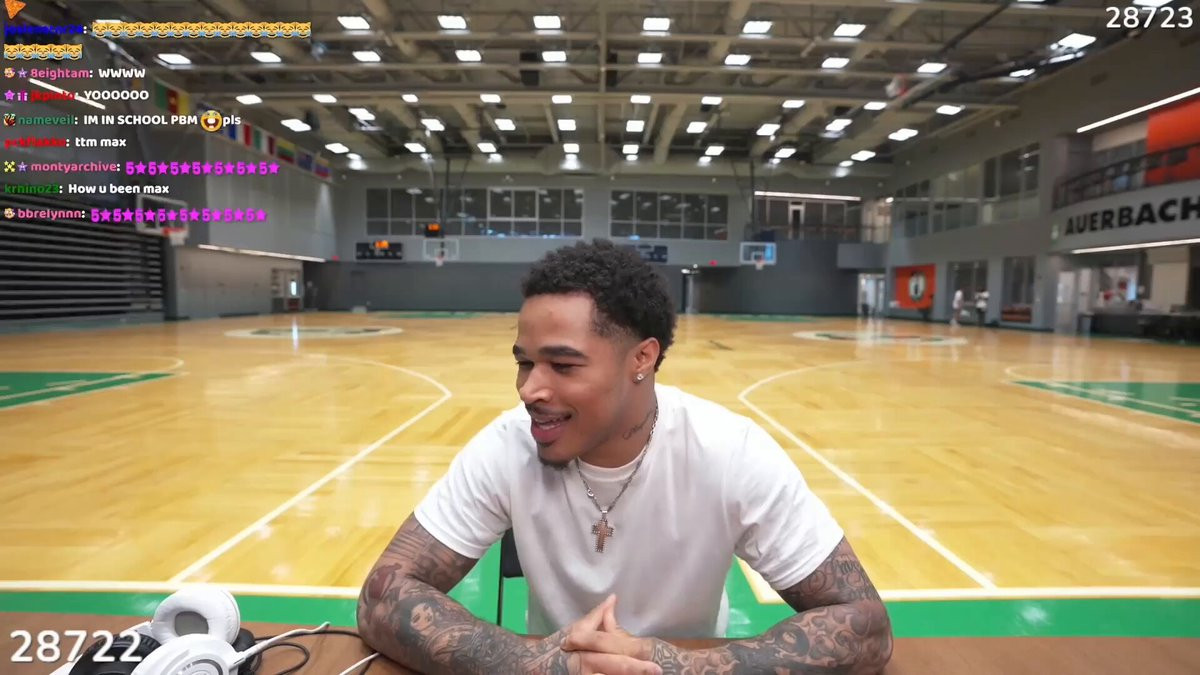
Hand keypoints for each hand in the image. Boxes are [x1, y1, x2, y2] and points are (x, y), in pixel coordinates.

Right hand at [536, 595, 660, 674]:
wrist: (532, 665)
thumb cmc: (557, 647)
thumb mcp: (575, 630)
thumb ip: (597, 618)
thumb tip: (613, 599)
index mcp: (585, 651)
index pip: (613, 654)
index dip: (635, 661)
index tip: (657, 666)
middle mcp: (584, 668)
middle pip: (614, 668)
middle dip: (636, 671)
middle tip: (658, 672)